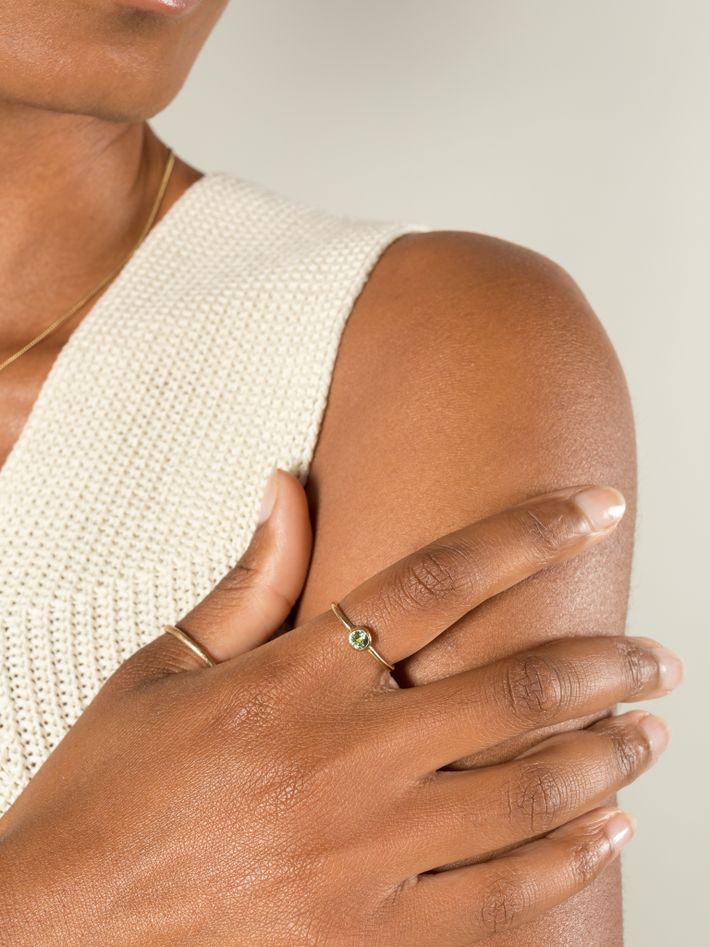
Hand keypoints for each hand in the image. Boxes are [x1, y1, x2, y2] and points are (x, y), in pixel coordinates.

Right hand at [0, 472, 683, 945]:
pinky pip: (501, 897)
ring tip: (648, 733)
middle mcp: (342, 756)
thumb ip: (251, 578)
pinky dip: (569, 857)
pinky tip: (606, 826)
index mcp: (294, 677)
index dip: (529, 531)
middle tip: (659, 656)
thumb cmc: (108, 786)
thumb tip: (289, 482)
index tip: (596, 507)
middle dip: (606, 663)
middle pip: (515, 687)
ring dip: (606, 754)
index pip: (439, 578)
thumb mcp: (165, 667)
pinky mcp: (367, 938)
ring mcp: (363, 854)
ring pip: (529, 791)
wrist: (57, 927)